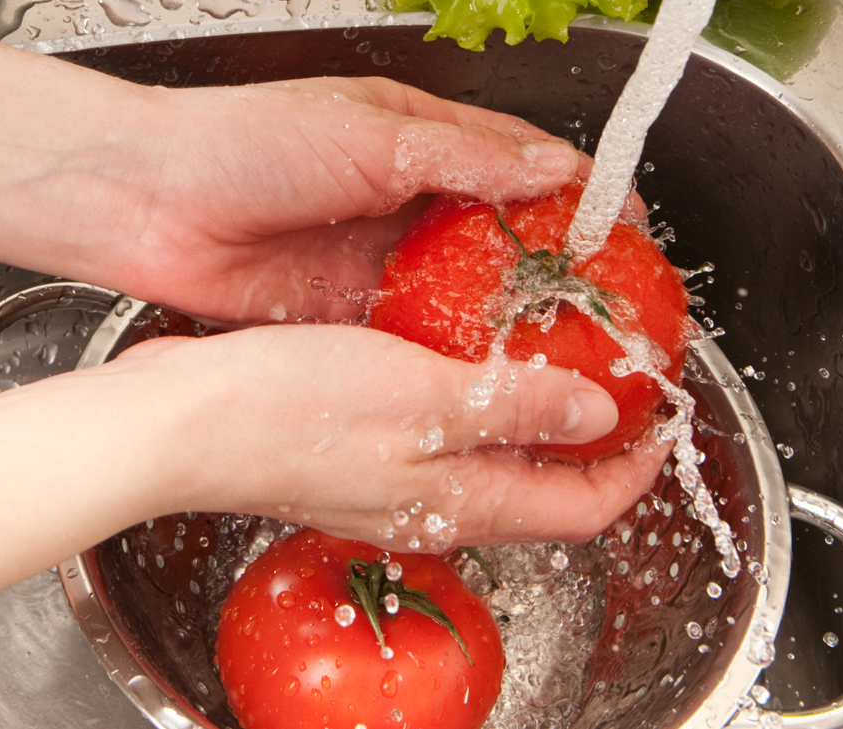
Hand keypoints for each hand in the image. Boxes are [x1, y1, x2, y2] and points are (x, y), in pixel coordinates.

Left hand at [71, 76, 591, 322]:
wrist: (145, 200)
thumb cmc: (245, 140)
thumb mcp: (369, 135)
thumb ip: (463, 157)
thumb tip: (554, 172)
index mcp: (417, 134)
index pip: (521, 159)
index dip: (579, 191)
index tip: (630, 228)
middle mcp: (406, 195)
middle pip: (502, 232)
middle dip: (557, 266)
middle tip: (610, 308)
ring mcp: (378, 256)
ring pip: (464, 290)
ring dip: (510, 317)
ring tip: (568, 352)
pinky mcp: (346, 309)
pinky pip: (415, 334)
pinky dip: (453, 354)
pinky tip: (491, 378)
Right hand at [88, 322, 672, 546]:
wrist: (178, 422)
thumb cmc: (286, 411)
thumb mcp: (423, 397)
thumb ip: (517, 406)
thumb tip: (601, 416)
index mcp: (461, 499)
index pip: (584, 505)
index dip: (636, 465)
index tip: (665, 412)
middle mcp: (434, 501)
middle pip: (545, 482)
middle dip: (595, 434)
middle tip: (618, 366)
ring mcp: (392, 478)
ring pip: (494, 454)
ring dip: (535, 406)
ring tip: (553, 340)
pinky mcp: (355, 448)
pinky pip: (441, 428)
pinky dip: (474, 391)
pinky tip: (460, 337)